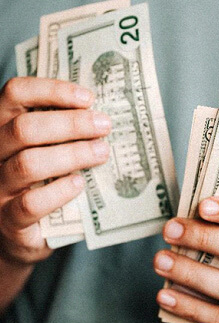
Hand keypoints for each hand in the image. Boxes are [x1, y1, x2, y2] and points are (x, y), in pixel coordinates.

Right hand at [0, 77, 110, 265]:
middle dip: (71, 124)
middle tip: (104, 126)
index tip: (88, 98)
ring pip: (28, 163)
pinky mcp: (9, 221)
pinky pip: (30, 204)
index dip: (52, 90)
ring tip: (102, 152)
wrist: (23, 233)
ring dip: (72, 154)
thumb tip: (100, 116)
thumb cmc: (43, 182)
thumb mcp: (48, 150)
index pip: (15, 94)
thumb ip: (63, 132)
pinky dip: (58, 192)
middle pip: (24, 128)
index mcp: (4, 129)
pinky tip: (79, 184)